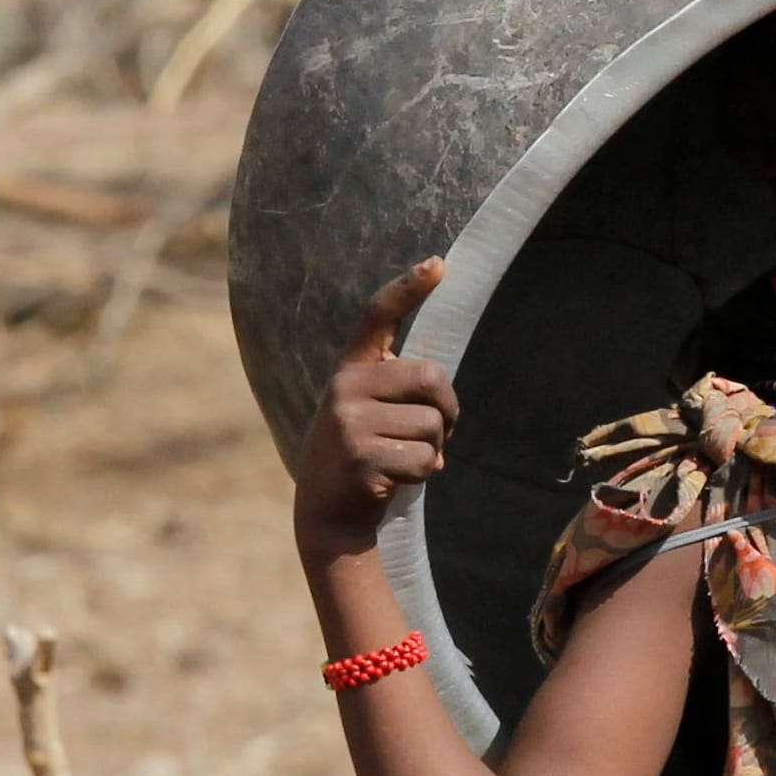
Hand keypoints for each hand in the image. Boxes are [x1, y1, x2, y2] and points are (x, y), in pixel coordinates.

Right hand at [294, 257, 459, 550]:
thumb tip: (442, 396)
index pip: (378, 316)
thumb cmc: (362, 453)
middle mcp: (345, 387)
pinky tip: (395, 480)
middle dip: (449, 408)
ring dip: (436, 449)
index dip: (409, 287)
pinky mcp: (361, 458)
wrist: (326, 513)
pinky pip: (426, 459)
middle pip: (430, 376)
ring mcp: (350, 423)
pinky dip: (425, 473)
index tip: (439, 262)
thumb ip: (394, 389)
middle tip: (443, 430)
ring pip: (434, 425)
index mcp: (350, 369)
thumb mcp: (366, 411)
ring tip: (404, 458)